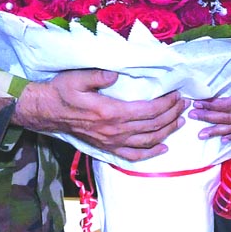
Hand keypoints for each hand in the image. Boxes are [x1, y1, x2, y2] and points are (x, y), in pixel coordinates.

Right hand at [14, 69, 185, 161]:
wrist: (46, 112)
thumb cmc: (62, 91)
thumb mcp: (78, 77)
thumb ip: (99, 76)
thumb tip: (116, 75)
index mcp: (111, 112)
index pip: (148, 110)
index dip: (166, 104)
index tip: (177, 95)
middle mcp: (115, 130)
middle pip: (152, 126)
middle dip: (172, 115)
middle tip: (184, 105)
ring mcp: (111, 142)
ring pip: (147, 141)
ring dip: (167, 132)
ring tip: (180, 121)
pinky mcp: (107, 148)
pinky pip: (133, 156)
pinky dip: (151, 154)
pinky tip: (163, 149)